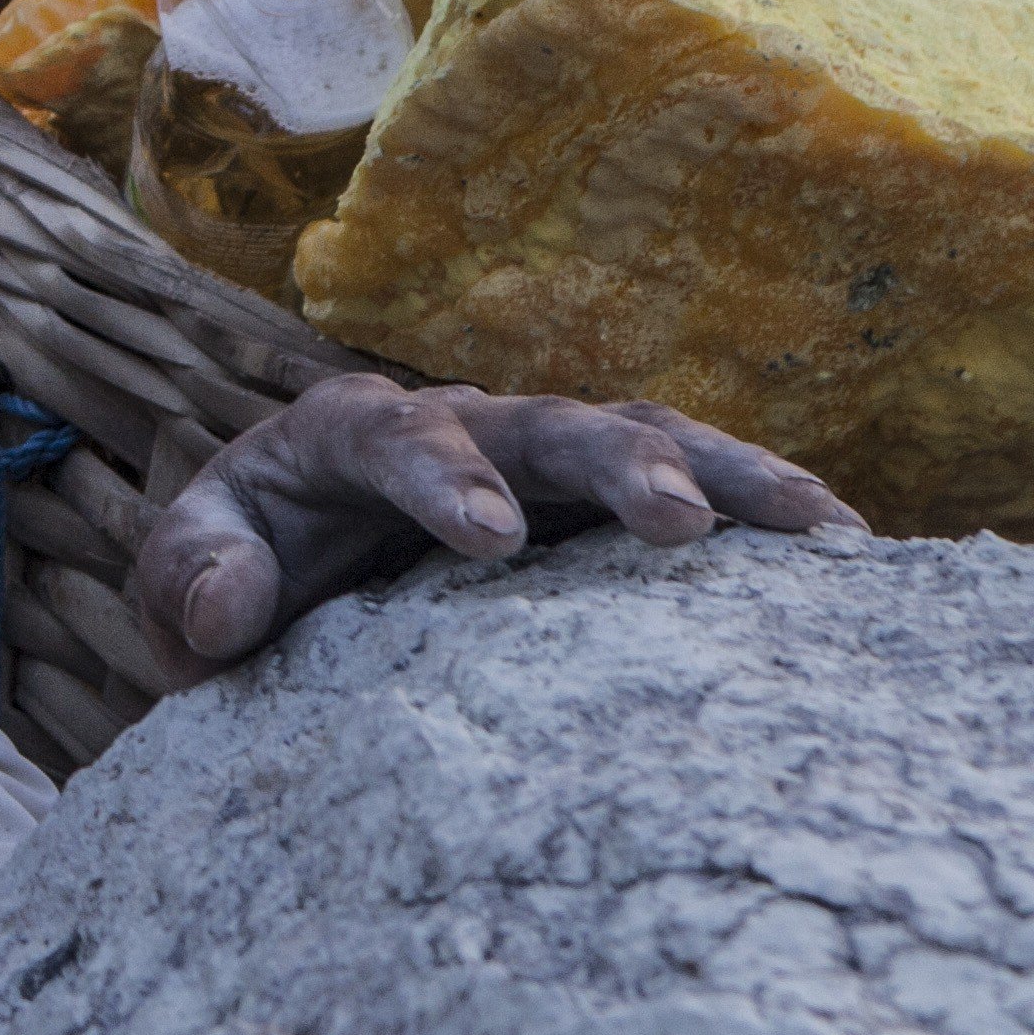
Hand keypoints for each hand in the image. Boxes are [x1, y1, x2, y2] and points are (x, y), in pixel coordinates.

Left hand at [130, 378, 859, 690]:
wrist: (278, 574)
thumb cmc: (232, 573)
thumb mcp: (184, 583)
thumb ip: (188, 585)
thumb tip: (225, 609)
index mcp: (345, 433)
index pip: (394, 438)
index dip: (441, 478)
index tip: (486, 539)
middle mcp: (461, 425)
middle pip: (549, 426)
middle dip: (617, 466)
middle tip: (678, 526)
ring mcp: (540, 459)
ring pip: (645, 441)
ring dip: (729, 479)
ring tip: (824, 533)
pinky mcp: (599, 504)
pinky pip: (692, 493)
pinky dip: (762, 517)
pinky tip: (849, 562)